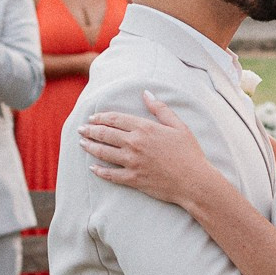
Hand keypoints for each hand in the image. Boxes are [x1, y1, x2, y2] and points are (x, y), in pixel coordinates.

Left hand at [80, 92, 213, 204]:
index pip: (115, 119)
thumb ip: (160, 109)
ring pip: (103, 153)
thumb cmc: (189, 153)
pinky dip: (99, 171)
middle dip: (90, 130)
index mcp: (144, 128)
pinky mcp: (133, 179)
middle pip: (105, 134)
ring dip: (90, 147)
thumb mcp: (178, 126)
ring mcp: (132, 162)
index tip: (92, 118)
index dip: (101, 117)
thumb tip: (146, 93)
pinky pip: (111, 175)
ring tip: (82, 143)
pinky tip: (92, 168)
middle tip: (81, 129)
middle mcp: (134, 144)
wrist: (194, 181)